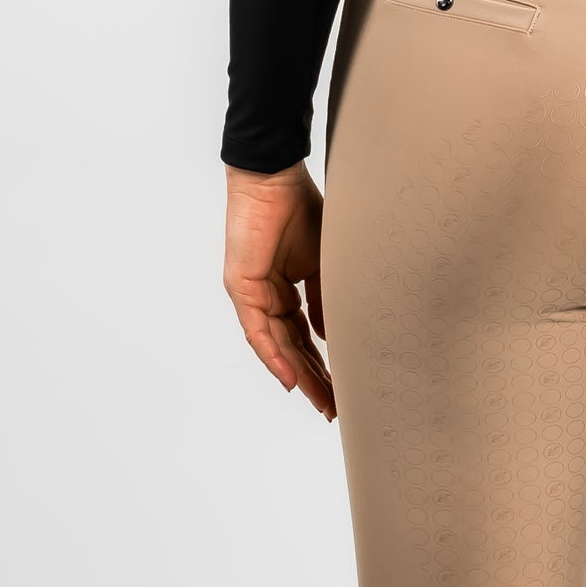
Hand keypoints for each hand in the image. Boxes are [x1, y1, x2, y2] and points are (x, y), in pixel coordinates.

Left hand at [223, 161, 335, 420]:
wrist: (275, 178)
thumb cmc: (301, 208)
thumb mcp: (325, 264)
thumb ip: (326, 301)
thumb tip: (331, 337)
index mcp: (287, 290)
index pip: (306, 336)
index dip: (324, 363)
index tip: (343, 388)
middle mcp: (268, 297)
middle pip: (292, 348)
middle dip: (315, 379)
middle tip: (334, 408)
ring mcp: (253, 294)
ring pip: (276, 346)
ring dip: (298, 376)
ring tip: (321, 402)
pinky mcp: (242, 288)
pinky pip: (258, 332)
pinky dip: (274, 357)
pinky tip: (292, 380)